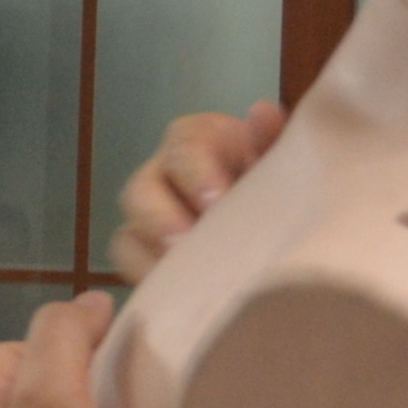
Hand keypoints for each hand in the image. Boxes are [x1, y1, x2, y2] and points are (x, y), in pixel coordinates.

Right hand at [111, 99, 287, 282]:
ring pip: (128, 233)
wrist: (276, 218)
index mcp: (197, 140)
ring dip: (152, 255)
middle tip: (188, 242)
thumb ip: (272, 139)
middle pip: (140, 190)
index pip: (184, 147)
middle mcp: (163, 174)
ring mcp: (148, 218)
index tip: (218, 200)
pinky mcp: (144, 254)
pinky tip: (177, 294)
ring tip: (181, 277)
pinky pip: (129, 266)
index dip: (196, 173)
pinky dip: (147, 278)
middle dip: (161, 219)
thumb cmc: (275, 181)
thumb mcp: (279, 158)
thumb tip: (263, 113)